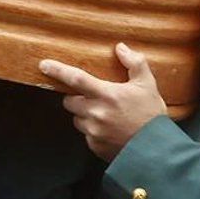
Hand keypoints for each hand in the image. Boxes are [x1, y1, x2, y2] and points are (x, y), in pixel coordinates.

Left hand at [38, 42, 168, 161]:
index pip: (76, 79)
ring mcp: (93, 132)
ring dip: (85, 115)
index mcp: (106, 95)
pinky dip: (93, 131)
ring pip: (77, 119)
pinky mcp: (94, 146)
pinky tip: (110, 130)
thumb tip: (121, 48)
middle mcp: (95, 113)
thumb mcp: (148, 84)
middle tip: (94, 98)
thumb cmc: (151, 116)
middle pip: (69, 101)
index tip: (44, 65)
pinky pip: (86, 135)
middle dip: (76, 98)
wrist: (156, 150)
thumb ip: (134, 63)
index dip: (58, 71)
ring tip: (107, 116)